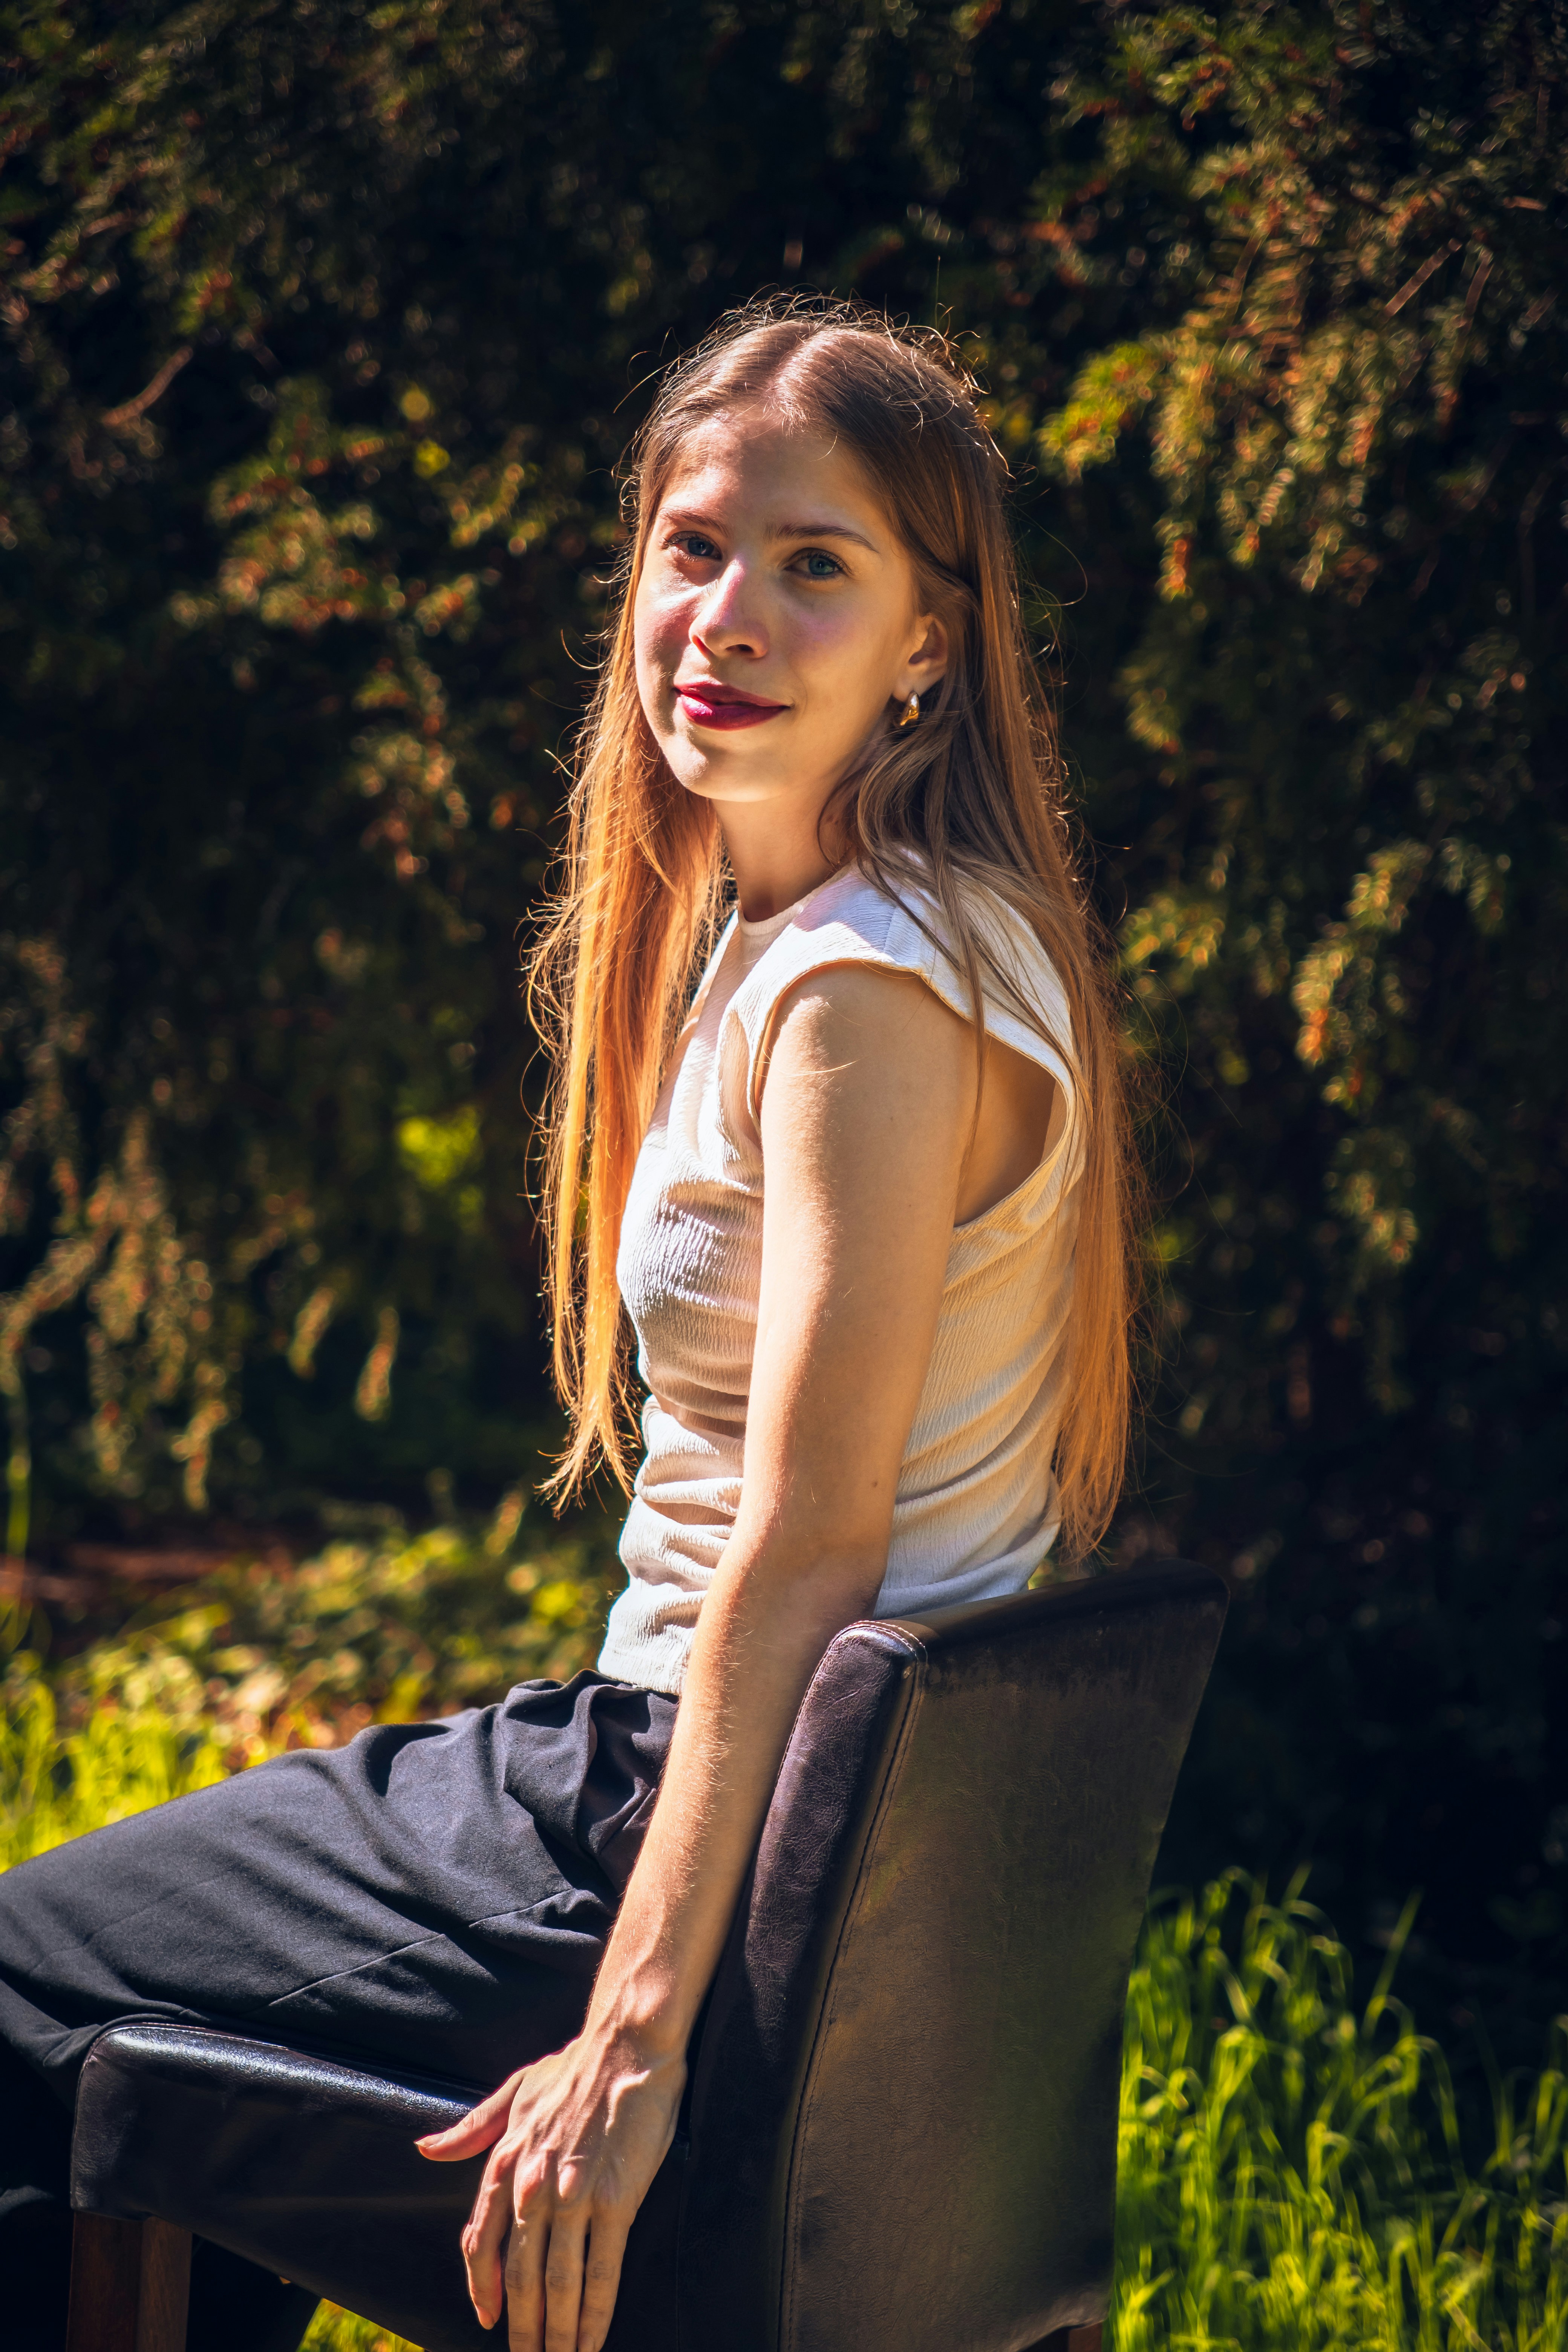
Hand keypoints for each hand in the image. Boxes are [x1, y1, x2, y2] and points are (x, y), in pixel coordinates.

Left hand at [416, 2028, 684, 2351]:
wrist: (628, 2045)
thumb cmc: (576, 2066)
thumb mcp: (515, 2091)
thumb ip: (473, 2128)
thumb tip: (426, 2148)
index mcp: (506, 2160)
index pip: (480, 2241)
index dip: (482, 2286)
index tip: (486, 2318)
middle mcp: (532, 2186)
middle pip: (518, 2274)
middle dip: (521, 2326)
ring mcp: (572, 2197)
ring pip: (557, 2282)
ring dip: (557, 2332)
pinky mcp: (613, 2199)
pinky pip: (601, 2270)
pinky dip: (595, 2312)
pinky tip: (593, 2338)